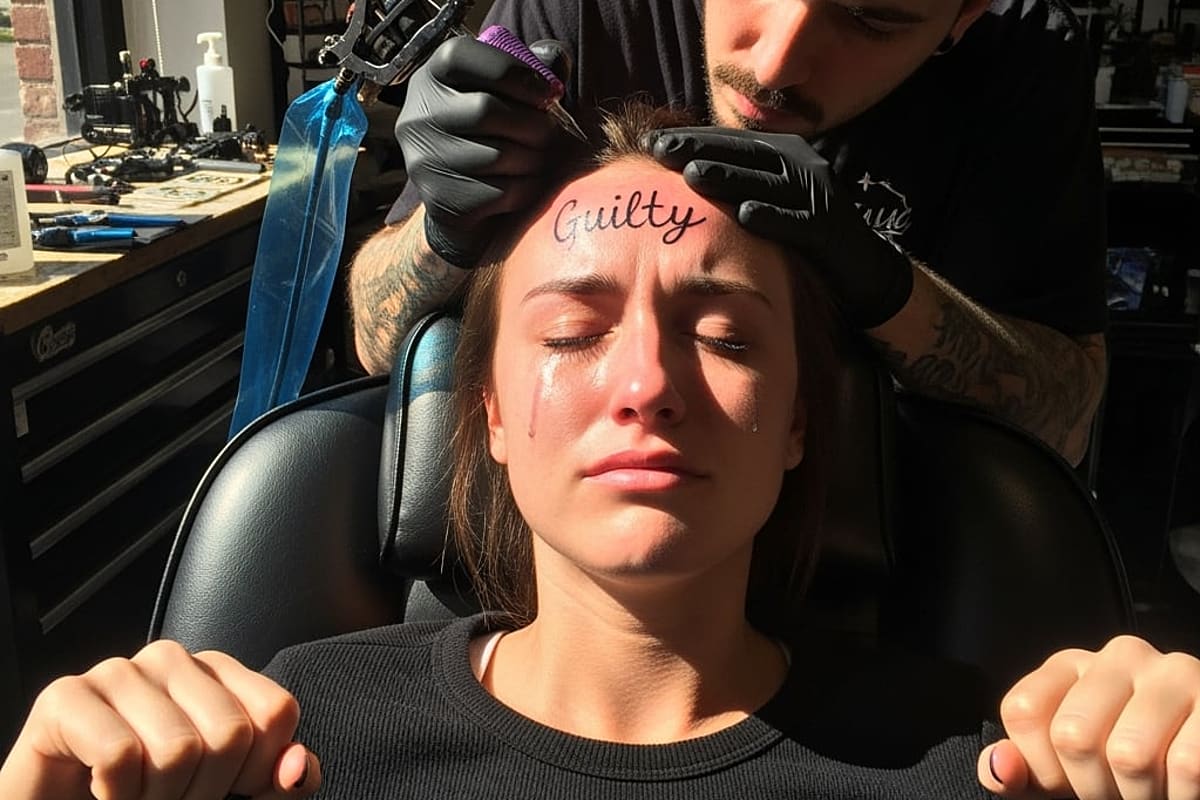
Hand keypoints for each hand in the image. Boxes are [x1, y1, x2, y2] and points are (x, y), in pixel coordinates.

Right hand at [0, 640, 318, 799]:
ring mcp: (118, 671)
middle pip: (231, 733)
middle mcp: (172, 660)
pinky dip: (117, 796)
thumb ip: (273, 784)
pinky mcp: (65, 697)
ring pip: (177, 749)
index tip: (224, 791)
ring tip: (134, 798)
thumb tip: (298, 767)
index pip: (277, 712)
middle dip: (204, 792)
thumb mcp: (227, 797)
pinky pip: (120, 756)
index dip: (258, 772)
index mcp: (218, 674)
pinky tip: (100, 792)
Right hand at [395, 35, 572, 267]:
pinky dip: (523, 191)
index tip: (547, 92)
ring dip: (531, 160)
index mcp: (431, 78)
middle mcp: (416, 116)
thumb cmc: (500, 135)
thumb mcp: (514, 93)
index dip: (512, 72)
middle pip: (484, 110)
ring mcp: (421, 161)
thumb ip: (535, 67)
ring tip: (537, 159)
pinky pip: (497, 193)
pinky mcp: (438, 199)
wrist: (472, 204)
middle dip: (532, 123)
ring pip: (495, 155)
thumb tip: (553, 57)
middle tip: (549, 133)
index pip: (460, 56)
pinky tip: (523, 186)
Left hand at [645, 127, 913, 328]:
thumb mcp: (767, 203)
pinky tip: (745, 215)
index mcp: (783, 155)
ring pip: (766, 182)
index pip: (732, 141)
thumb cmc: (801, 237)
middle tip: (659, 149)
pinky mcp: (830, 228)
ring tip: (691, 175)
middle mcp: (802, 166)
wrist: (861, 270)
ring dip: (729, 177)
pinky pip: (797, 222)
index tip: (652, 141)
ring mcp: (818, 195)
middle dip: (700, 149)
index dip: (693, 139)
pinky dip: (772, 217)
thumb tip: (681, 176)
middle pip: (745, 154)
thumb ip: (734, 185)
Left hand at [980, 635, 1199, 799]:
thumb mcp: (1063, 771)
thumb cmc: (1123, 770)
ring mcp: (1172, 672)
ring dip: (1139, 796)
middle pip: (1073, 735)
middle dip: (1093, 789)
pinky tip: (1182, 790)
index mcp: (1070, 666)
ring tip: (1150, 793)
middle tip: (1116, 795)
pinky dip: (1181, 796)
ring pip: (1129, 754)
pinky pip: (1186, 764)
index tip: (1067, 782)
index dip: (1041, 767)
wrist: (1199, 763)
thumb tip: (998, 768)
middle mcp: (1119, 656)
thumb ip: (1021, 772)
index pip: (1023, 712)